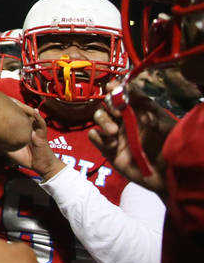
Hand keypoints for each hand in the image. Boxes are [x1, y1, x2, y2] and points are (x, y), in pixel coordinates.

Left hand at [7, 107, 63, 179]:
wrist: (41, 166)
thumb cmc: (26, 157)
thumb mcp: (9, 150)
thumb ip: (0, 144)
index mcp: (20, 129)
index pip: (13, 117)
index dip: (6, 110)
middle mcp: (28, 127)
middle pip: (21, 113)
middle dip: (14, 105)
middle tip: (4, 98)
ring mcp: (35, 129)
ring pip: (31, 115)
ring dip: (24, 108)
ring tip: (16, 102)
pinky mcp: (42, 134)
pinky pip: (41, 124)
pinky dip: (37, 117)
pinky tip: (33, 111)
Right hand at [88, 74, 175, 193]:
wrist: (167, 175)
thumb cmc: (169, 146)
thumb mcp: (163, 123)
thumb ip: (147, 107)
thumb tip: (130, 94)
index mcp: (139, 111)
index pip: (124, 94)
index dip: (116, 88)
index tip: (112, 87)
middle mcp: (126, 120)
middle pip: (108, 103)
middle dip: (109, 104)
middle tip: (117, 113)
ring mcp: (116, 134)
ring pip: (98, 117)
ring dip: (103, 120)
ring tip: (113, 132)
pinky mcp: (108, 149)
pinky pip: (94, 137)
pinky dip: (98, 138)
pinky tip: (111, 145)